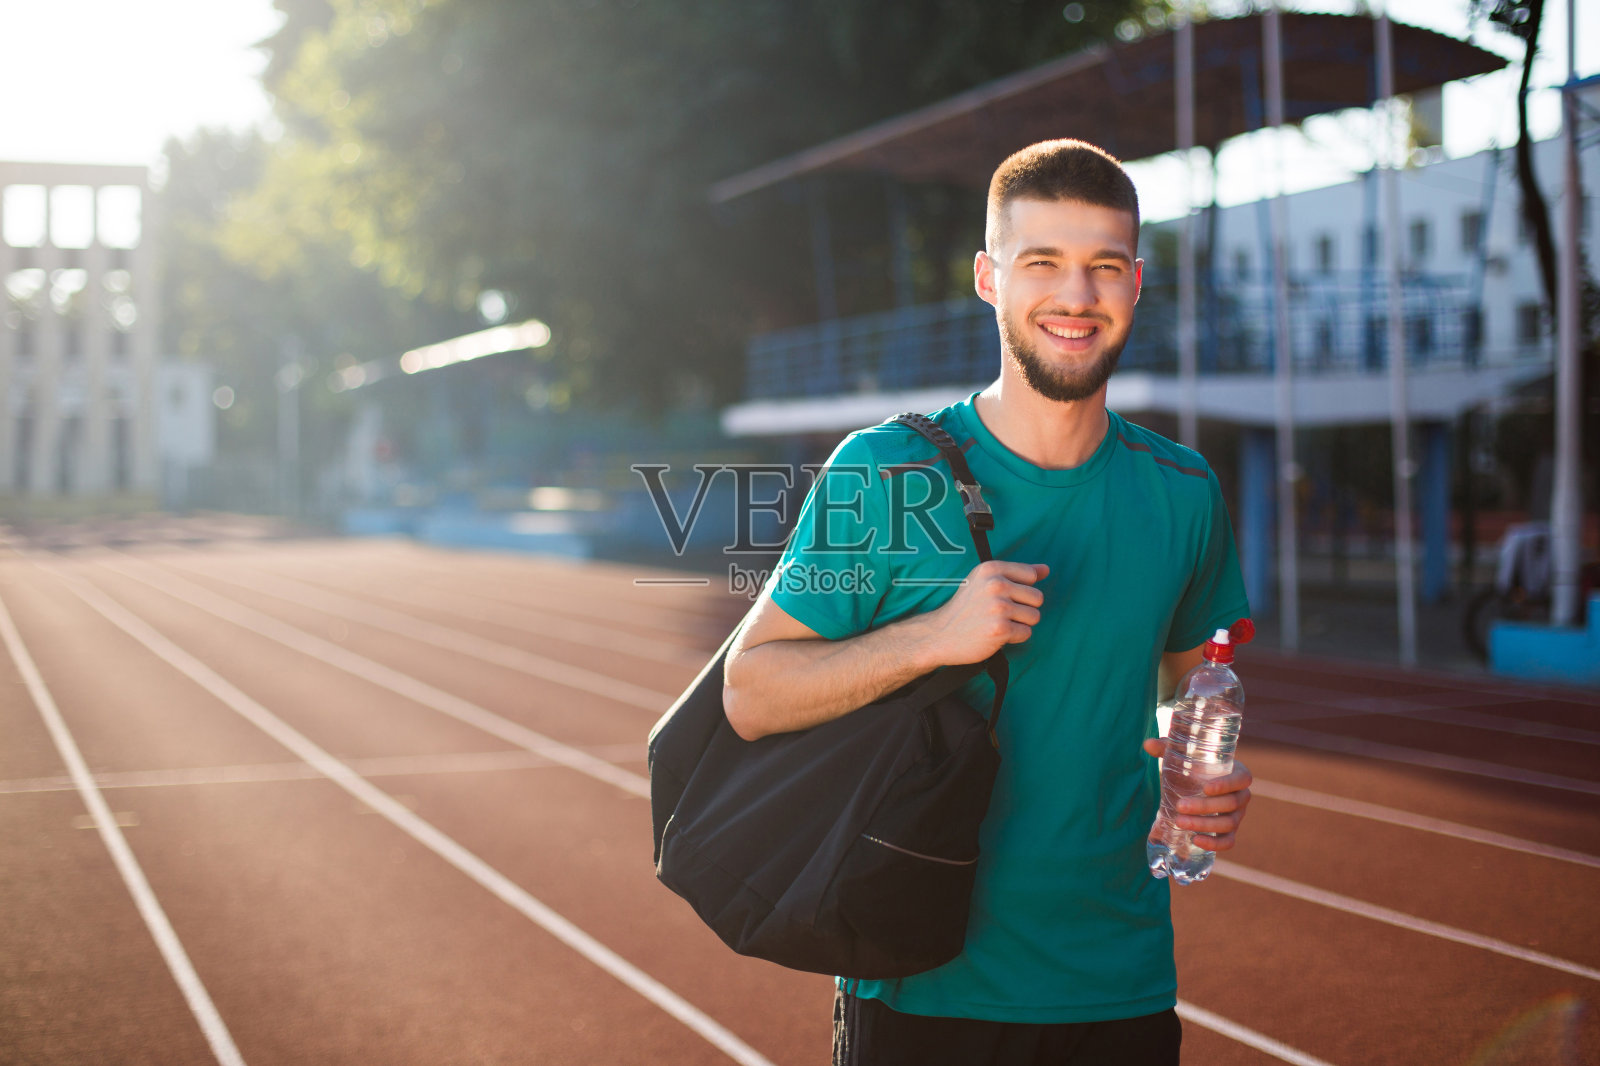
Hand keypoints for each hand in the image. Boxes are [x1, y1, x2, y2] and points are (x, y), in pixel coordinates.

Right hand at [916, 560, 1047, 666]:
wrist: (940, 634)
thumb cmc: (965, 608)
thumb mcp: (984, 581)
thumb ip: (1016, 573)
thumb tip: (1046, 569)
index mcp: (991, 568)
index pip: (1031, 575)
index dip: (1022, 590)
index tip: (1004, 596)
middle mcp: (995, 585)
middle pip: (1037, 597)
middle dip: (1024, 609)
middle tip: (1001, 614)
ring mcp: (998, 607)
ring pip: (1034, 617)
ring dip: (1020, 624)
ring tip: (998, 623)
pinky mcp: (1001, 629)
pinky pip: (1026, 633)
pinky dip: (1014, 637)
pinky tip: (996, 634)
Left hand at [1142, 738, 1251, 852]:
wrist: (1200, 787)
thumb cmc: (1196, 767)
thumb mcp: (1185, 757)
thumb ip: (1168, 748)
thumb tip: (1147, 744)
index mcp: (1238, 773)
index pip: (1242, 779)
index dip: (1227, 784)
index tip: (1206, 787)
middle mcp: (1241, 796)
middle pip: (1231, 804)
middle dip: (1205, 807)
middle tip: (1180, 806)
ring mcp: (1238, 816)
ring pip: (1228, 824)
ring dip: (1205, 825)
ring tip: (1180, 822)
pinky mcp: (1230, 832)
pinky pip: (1228, 841)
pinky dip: (1214, 844)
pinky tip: (1195, 840)